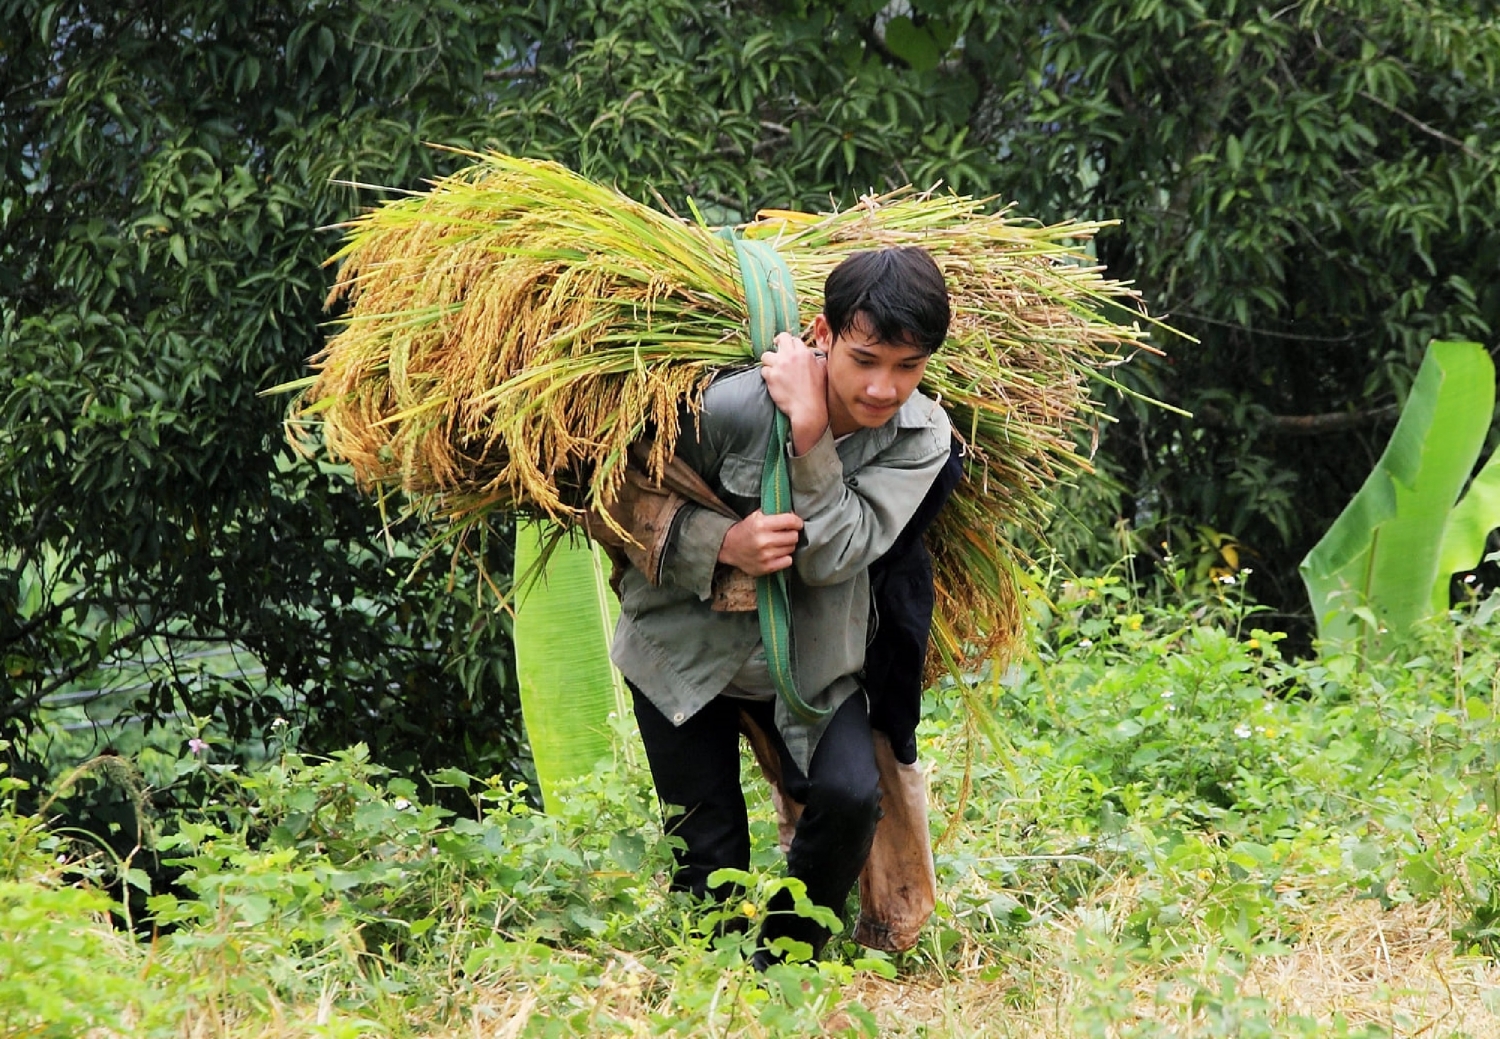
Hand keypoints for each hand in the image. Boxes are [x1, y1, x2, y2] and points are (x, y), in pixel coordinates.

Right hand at [717, 509, 803, 575]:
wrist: (729, 547)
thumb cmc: (746, 530)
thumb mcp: (756, 516)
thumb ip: (774, 513)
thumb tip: (793, 514)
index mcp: (761, 524)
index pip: (790, 521)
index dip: (797, 522)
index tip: (797, 523)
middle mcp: (763, 540)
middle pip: (793, 536)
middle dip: (792, 533)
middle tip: (786, 533)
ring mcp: (765, 556)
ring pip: (791, 548)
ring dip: (788, 545)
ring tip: (779, 543)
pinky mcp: (766, 567)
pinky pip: (788, 561)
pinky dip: (785, 557)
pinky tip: (777, 553)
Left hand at [759, 331, 827, 453]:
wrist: (808, 408)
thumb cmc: (817, 392)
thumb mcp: (823, 370)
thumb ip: (818, 359)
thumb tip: (816, 356)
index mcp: (804, 353)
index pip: (794, 340)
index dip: (791, 344)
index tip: (789, 350)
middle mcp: (791, 356)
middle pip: (780, 338)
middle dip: (778, 343)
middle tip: (777, 350)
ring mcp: (780, 366)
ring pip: (766, 355)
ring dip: (769, 361)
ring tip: (773, 368)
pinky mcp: (771, 377)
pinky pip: (763, 370)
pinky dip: (767, 375)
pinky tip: (772, 381)